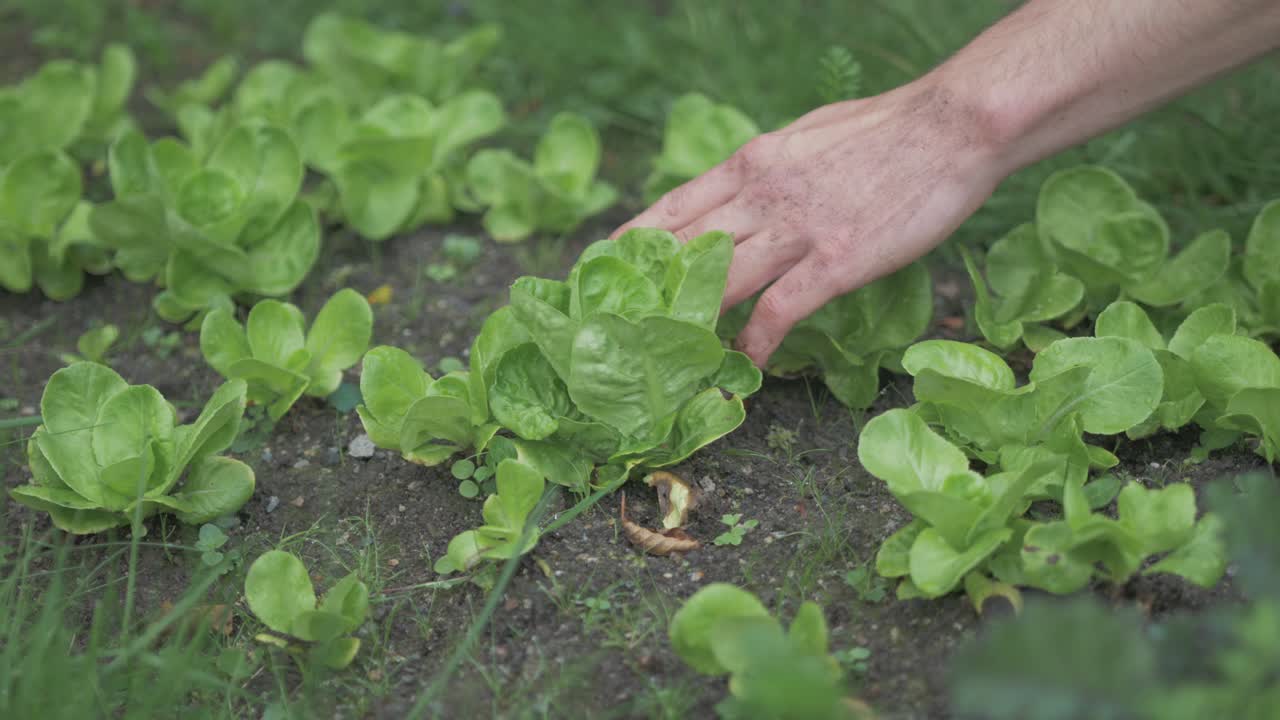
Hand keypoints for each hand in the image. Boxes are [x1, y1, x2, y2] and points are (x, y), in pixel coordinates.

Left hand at [612, 80, 1007, 366]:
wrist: (952, 127)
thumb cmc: (889, 129)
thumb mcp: (809, 134)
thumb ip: (771, 166)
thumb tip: (747, 186)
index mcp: (754, 161)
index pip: (677, 205)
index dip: (637, 237)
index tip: (606, 262)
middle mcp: (762, 195)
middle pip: (686, 248)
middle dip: (650, 288)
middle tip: (620, 322)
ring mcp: (796, 230)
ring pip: (721, 282)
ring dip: (692, 322)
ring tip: (667, 354)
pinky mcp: (834, 262)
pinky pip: (778, 312)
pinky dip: (754, 343)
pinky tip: (743, 366)